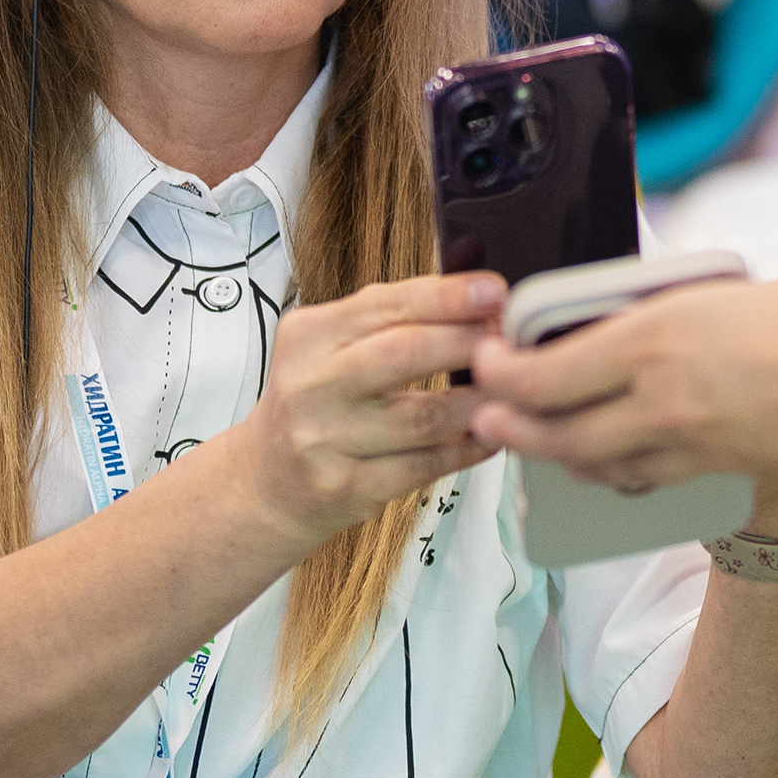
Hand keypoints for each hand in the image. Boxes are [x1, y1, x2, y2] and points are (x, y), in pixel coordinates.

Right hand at [235, 274, 507, 543]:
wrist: (266, 479)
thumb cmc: (318, 400)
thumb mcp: (331, 345)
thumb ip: (393, 316)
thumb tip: (475, 290)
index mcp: (308, 336)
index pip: (385, 305)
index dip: (446, 297)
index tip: (494, 291)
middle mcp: (310, 385)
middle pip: (403, 354)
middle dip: (466, 341)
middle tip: (508, 338)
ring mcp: (325, 440)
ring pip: (423, 417)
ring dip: (478, 401)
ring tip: (510, 389)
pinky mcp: (346, 487)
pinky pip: (424, 465)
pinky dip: (466, 448)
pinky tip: (490, 434)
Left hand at [467, 269, 777, 498]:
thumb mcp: (747, 289)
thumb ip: (704, 307)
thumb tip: (698, 311)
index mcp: (657, 336)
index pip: (547, 372)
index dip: (503, 374)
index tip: (487, 362)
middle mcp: (661, 398)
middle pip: (557, 432)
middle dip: (511, 430)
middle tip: (488, 420)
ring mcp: (694, 446)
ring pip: (600, 467)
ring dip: (560, 459)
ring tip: (540, 447)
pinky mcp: (728, 475)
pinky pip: (652, 481)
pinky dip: (620, 475)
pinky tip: (617, 467)